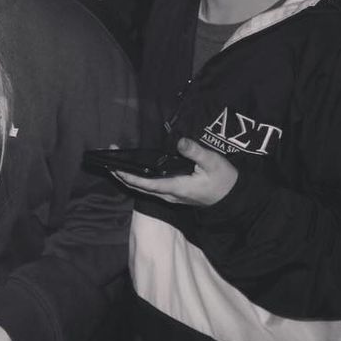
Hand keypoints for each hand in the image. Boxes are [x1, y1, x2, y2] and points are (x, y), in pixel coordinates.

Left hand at [114, 137, 238, 206]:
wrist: (234, 198)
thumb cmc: (224, 180)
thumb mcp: (213, 162)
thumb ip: (196, 152)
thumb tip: (180, 142)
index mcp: (176, 187)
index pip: (146, 184)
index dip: (129, 176)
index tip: (115, 167)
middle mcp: (170, 194)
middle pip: (139, 187)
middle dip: (121, 175)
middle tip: (107, 159)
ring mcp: (171, 195)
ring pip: (143, 188)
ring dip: (127, 177)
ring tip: (113, 163)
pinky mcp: (173, 193)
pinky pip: (150, 187)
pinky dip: (137, 179)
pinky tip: (132, 170)